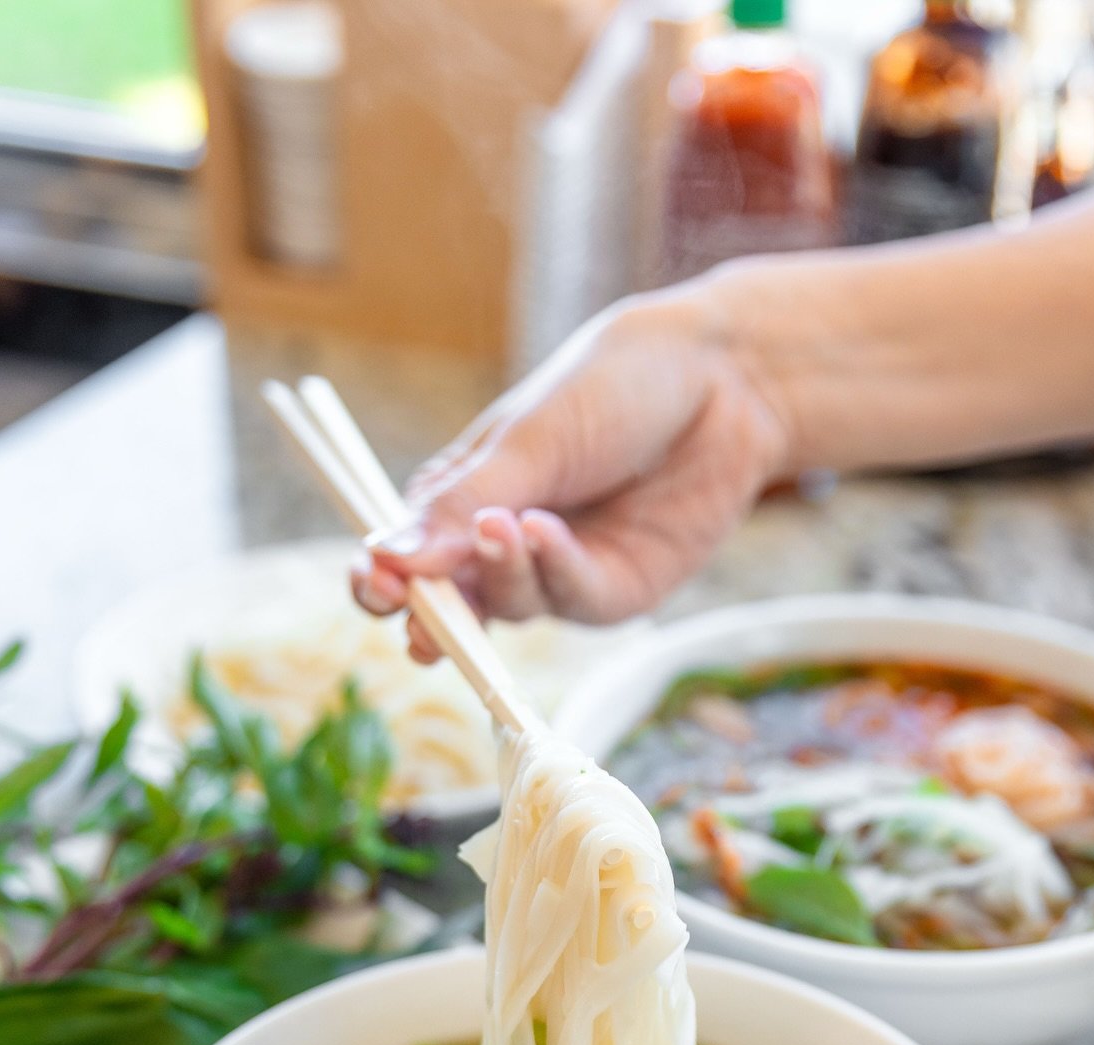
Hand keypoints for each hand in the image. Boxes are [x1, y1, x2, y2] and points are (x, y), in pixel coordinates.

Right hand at [350, 281, 790, 656]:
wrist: (721, 382)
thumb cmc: (612, 389)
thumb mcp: (526, 440)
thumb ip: (461, 505)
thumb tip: (386, 560)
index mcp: (463, 498)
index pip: (403, 555)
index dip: (381, 578)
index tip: (372, 581)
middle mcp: (501, 547)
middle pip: (449, 605)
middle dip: (431, 614)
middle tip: (416, 611)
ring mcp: (556, 575)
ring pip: (509, 606)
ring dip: (501, 575)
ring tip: (507, 526)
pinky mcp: (612, 592)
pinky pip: (571, 599)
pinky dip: (553, 570)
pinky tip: (545, 531)